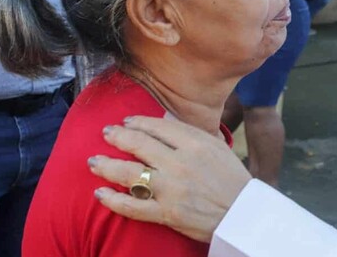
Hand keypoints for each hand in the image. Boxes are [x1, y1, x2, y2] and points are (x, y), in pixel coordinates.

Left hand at [88, 116, 251, 241]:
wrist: (243, 214)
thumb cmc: (232, 178)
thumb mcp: (217, 147)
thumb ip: (191, 135)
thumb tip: (165, 124)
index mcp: (195, 143)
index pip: (157, 127)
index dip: (137, 122)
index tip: (127, 121)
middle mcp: (180, 163)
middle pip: (138, 144)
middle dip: (117, 136)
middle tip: (106, 132)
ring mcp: (171, 189)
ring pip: (129, 173)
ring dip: (107, 165)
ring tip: (93, 161)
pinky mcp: (166, 213)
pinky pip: (132, 206)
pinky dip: (112, 200)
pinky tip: (100, 193)